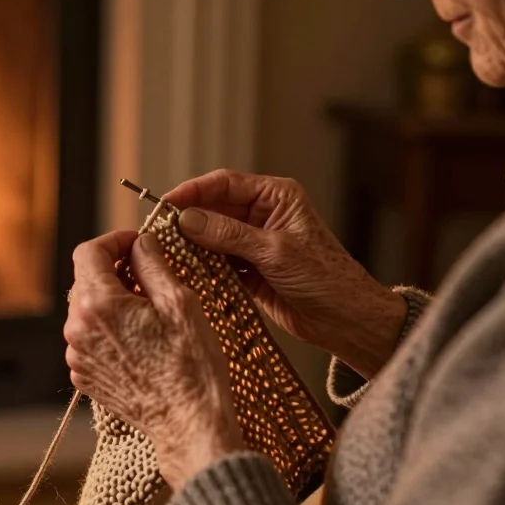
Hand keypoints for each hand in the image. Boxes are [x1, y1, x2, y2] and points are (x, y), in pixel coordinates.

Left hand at [64, 230, 242, 491]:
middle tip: (148, 278)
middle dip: (113, 272)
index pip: (88, 251)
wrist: (188, 423)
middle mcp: (77, 329)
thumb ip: (152, 263)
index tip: (136, 244)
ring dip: (111, 303)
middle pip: (85, 280)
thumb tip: (140, 243)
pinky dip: (109, 331)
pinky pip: (89, 339)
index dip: (113, 240)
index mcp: (99, 304)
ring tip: (148, 314)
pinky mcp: (84, 377)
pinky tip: (139, 341)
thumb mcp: (179, 301)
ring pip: (87, 310)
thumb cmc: (191, 364)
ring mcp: (77, 356)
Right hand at [163, 169, 406, 377]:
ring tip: (165, 253)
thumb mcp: (275, 251)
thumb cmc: (326, 279)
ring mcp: (254, 243)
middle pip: (213, 208)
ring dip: (191, 244)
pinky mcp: (248, 270)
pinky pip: (216, 262)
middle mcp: (263, 215)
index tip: (164, 204)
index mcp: (276, 197)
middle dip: (187, 219)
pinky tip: (184, 271)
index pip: (224, 183)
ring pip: (211, 237)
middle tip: (158, 232)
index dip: (192, 191)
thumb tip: (187, 219)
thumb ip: (229, 234)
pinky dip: (201, 266)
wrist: (347, 320)